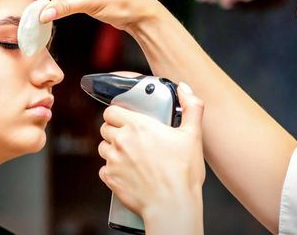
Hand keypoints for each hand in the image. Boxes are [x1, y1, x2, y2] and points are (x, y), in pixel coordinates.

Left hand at [97, 82, 204, 222]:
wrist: (172, 206)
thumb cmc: (183, 173)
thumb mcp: (193, 135)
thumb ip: (191, 107)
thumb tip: (185, 90)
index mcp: (138, 126)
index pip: (111, 111)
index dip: (117, 113)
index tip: (124, 118)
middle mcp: (121, 141)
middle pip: (105, 128)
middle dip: (115, 131)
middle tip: (129, 138)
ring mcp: (113, 160)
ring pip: (103, 148)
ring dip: (112, 149)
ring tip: (129, 155)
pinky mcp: (110, 179)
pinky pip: (104, 169)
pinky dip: (112, 170)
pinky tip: (127, 172)